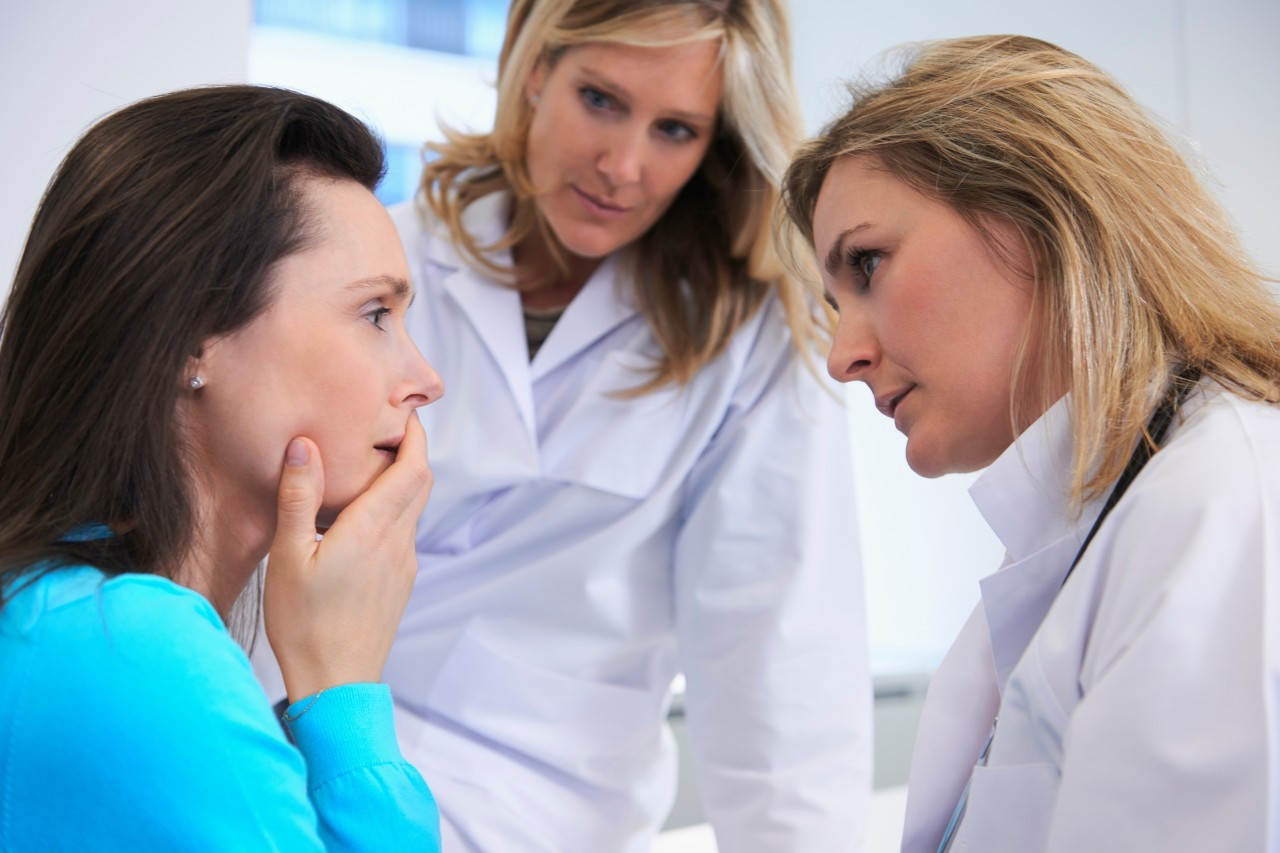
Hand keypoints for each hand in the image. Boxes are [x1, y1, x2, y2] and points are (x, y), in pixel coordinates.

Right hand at [263, 412, 431, 702]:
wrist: (337, 684)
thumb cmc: (306, 624)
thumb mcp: (289, 556)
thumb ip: (299, 496)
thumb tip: (304, 444)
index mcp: (374, 528)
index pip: (414, 467)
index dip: (414, 435)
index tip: (402, 411)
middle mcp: (399, 542)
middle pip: (422, 482)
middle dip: (412, 450)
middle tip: (388, 427)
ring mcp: (404, 564)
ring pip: (414, 508)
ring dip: (403, 480)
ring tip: (371, 463)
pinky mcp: (400, 582)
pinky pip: (405, 533)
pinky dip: (395, 509)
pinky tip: (364, 515)